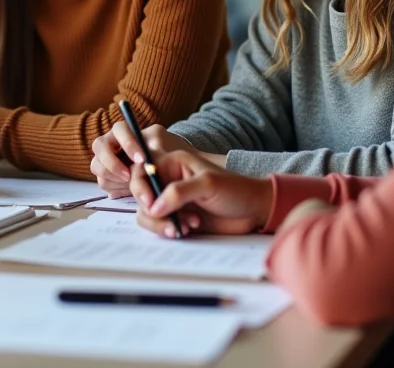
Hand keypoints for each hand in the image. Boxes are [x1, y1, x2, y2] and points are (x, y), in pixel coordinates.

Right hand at [90, 122, 190, 196]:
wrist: (163, 165)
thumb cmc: (163, 151)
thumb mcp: (163, 146)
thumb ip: (155, 150)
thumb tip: (146, 161)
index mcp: (123, 130)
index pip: (119, 130)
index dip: (127, 144)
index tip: (141, 160)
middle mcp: (109, 142)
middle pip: (99, 147)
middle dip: (112, 164)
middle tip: (128, 176)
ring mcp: (104, 159)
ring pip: (97, 166)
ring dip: (113, 178)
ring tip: (131, 185)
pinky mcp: (105, 176)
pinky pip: (103, 182)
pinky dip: (116, 188)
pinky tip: (130, 190)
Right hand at [129, 148, 273, 237]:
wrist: (253, 211)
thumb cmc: (235, 190)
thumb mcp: (208, 185)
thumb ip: (179, 192)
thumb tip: (153, 207)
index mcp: (173, 163)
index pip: (142, 170)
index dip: (141, 186)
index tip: (150, 204)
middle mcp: (168, 180)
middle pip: (140, 193)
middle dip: (151, 209)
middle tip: (170, 220)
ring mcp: (171, 201)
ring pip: (147, 212)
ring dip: (161, 223)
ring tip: (184, 227)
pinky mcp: (176, 218)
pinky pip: (159, 225)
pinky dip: (168, 230)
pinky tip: (189, 228)